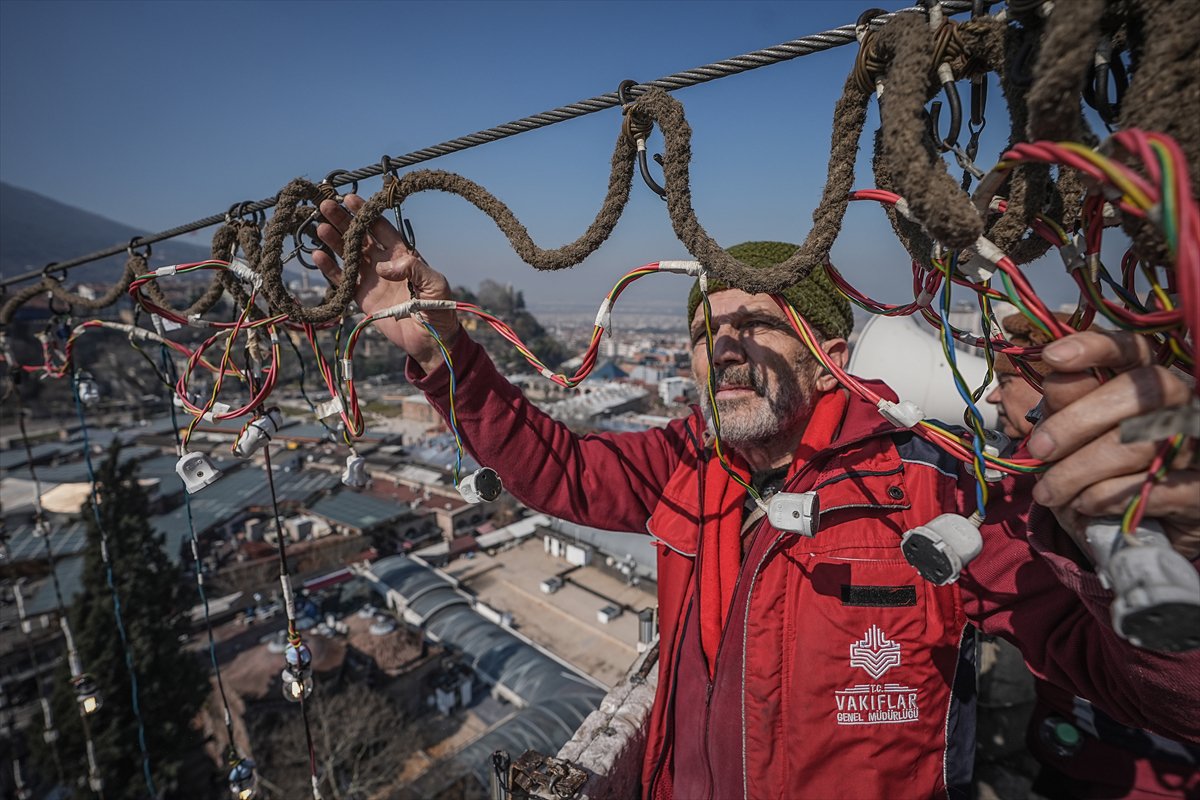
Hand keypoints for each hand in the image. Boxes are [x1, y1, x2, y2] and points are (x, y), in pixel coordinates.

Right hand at [313, 194, 458, 374]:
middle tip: (326, 206)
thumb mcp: (434, 284)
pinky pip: (343, 280)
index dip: (366, 213)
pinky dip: (330, 269)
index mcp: (403, 255)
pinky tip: (318, 256)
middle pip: (360, 237)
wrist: (430, 340)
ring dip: (334, 241)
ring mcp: (372, 279)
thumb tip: (383, 266)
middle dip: (344, 221)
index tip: (350, 199)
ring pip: (348, 255)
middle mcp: (384, 263)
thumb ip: (414, 269)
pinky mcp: (362, 297)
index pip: (381, 228)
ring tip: (319, 226)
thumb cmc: (439, 309)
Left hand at [1027, 330, 1198, 558]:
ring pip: (1140, 443)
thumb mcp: (1072, 436)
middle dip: (1075, 421)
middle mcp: (1179, 405)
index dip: (1096, 347)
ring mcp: (1197, 444)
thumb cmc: (1096, 472)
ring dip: (1080, 471)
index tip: (1054, 357)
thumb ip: (1066, 405)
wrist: (1134, 530)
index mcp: (1146, 383)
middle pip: (1137, 391)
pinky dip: (1109, 496)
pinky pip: (1153, 486)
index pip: (1132, 350)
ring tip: (1049, 492)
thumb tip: (1061, 376)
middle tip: (1039, 450)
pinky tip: (1084, 503)